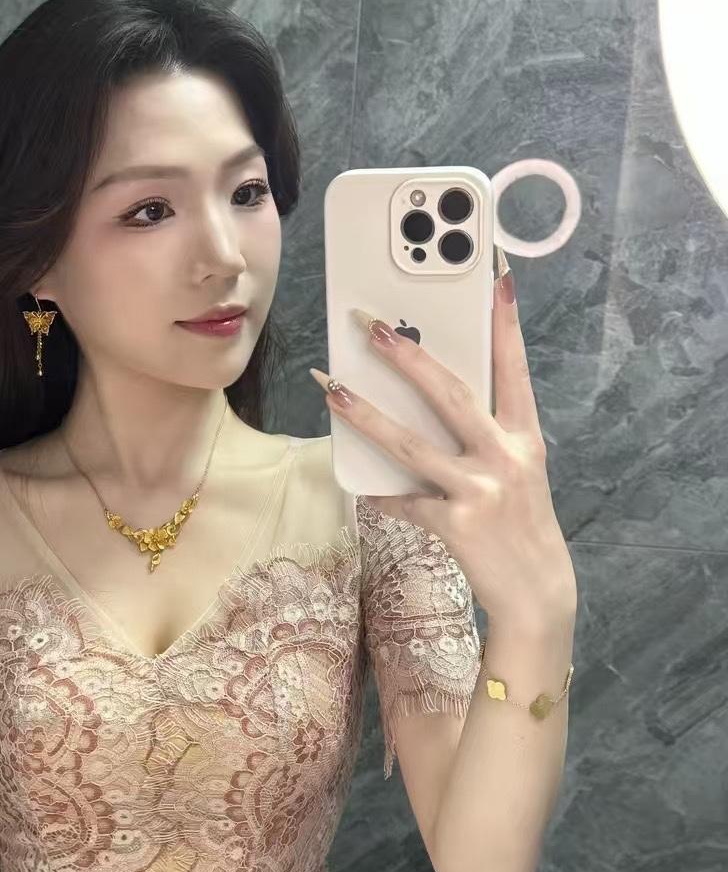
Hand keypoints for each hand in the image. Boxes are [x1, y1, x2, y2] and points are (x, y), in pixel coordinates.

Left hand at [310, 246, 576, 625]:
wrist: (537, 594)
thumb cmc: (520, 525)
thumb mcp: (516, 474)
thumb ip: (482, 439)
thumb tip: (426, 404)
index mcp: (525, 438)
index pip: (514, 369)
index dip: (505, 324)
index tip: (496, 277)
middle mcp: (506, 457)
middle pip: (451, 394)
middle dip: (409, 356)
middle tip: (375, 325)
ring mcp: (481, 490)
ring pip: (412, 444)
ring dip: (367, 415)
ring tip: (333, 389)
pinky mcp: (456, 524)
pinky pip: (405, 502)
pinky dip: (382, 495)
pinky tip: (362, 488)